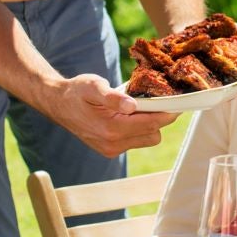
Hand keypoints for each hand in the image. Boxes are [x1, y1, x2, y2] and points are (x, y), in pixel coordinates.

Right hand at [52, 74, 175, 156]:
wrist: (58, 104)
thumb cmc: (77, 91)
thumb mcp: (93, 86)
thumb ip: (113, 96)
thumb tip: (132, 105)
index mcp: (111, 129)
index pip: (152, 124)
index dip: (168, 113)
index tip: (179, 102)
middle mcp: (113, 144)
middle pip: (153, 134)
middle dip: (158, 118)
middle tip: (154, 99)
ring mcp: (112, 150)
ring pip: (147, 139)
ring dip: (148, 124)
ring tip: (138, 107)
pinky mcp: (110, 150)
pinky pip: (135, 141)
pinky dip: (138, 129)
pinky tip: (129, 115)